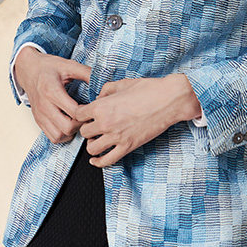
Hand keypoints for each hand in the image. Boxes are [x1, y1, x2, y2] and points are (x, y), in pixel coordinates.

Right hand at [15, 48, 91, 143]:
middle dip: (80, 124)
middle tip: (86, 114)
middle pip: (67, 128)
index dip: (87, 111)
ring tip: (77, 119)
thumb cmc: (48, 67)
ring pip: (59, 136)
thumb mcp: (69, 65)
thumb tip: (102, 83)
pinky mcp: (38, 121)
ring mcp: (40, 115)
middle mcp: (44, 106)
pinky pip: (52, 137)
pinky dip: (63, 134)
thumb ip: (86, 73)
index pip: (74, 111)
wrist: (28, 69)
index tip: (92, 105)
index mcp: (52, 91)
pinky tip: (68, 123)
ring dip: (72, 131)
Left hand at [73, 74, 196, 166]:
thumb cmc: (148, 89)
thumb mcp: (123, 83)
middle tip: (94, 125)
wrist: (168, 100)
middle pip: (84, 132)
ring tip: (98, 139)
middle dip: (88, 128)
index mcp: (102, 106)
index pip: (78, 114)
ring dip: (92, 144)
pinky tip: (95, 159)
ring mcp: (116, 137)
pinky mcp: (127, 147)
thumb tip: (99, 97)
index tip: (85, 114)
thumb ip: (106, 90)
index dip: (81, 114)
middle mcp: (105, 122)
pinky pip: (106, 160)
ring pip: (91, 147)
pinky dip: (98, 162)